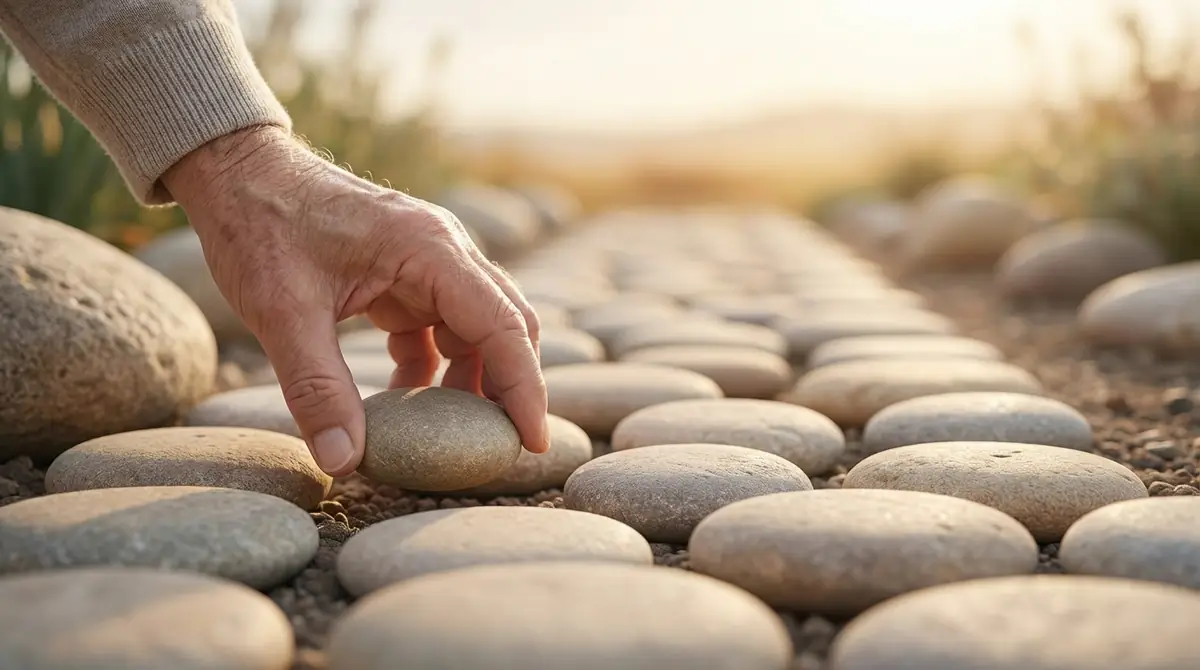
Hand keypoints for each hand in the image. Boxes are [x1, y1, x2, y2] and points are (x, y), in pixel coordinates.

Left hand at [162, 125, 548, 475]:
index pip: (504, 325)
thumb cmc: (261, 227)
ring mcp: (427, 261)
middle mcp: (443, 250)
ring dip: (472, 380)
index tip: (533, 442)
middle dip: (512, 386)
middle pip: (507, 324)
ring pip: (478, 329)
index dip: (525, 388)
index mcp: (430, 249)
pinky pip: (440, 328)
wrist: (237, 172)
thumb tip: (342, 463)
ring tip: (453, 435)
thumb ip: (316, 389)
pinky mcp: (405, 274)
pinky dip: (434, 369)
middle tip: (504, 448)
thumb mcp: (281, 313)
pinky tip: (405, 400)